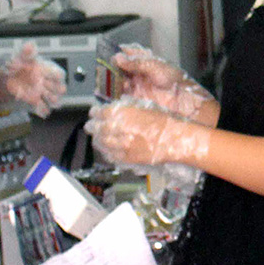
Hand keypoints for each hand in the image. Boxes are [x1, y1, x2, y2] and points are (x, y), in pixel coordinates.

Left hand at [1, 41, 67, 117]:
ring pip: (55, 100)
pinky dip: (42, 110)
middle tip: (45, 88)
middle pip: (61, 88)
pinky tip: (37, 108)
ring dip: (51, 101)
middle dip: (56, 90)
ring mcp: (43, 93)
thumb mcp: (21, 56)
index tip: (46, 75)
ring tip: (40, 97)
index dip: (55, 76)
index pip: (59, 74)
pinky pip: (44, 108)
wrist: (7, 78)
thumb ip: (26, 52)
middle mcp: (48, 82)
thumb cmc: (19, 65)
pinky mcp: (36, 101)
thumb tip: (30, 45)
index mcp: (47, 70)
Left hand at [86, 96, 212, 168]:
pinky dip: (106, 152)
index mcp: (121, 113)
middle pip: (95, 128)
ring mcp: (120, 145)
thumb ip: (127, 108)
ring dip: (97, 139)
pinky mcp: (125, 158)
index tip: (94, 112)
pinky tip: (106, 150)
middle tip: (90, 125)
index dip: (95, 112)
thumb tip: (116, 108)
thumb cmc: (163, 121)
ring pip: (100, 142)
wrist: (173, 139)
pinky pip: (110, 156)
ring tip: (96, 137)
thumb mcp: (144, 106)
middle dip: (92, 126)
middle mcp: (117, 129)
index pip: (99, 112)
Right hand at [112, 45, 213, 120]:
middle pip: (121, 69)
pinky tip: (110, 94)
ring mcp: (138, 86)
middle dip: (112, 68)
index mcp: (147, 61)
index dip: (118, 52)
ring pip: (119, 82)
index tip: (107, 52)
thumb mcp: (156, 67)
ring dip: (112, 82)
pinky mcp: (137, 99)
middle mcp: (140, 73)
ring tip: (105, 81)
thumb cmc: (176, 81)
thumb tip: (119, 57)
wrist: (185, 102)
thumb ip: (137, 62)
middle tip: (103, 69)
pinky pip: (121, 96)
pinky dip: (114, 95)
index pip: (129, 53)